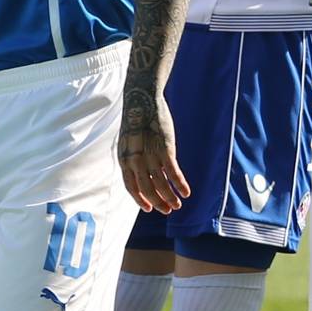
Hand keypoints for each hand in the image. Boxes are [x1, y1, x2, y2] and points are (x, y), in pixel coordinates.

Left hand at [118, 86, 189, 213]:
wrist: (142, 100)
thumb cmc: (136, 121)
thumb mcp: (129, 142)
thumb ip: (134, 158)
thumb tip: (143, 172)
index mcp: (125, 160)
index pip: (131, 187)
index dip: (140, 200)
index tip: (149, 208)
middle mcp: (136, 161)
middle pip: (147, 189)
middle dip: (158, 202)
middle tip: (168, 210)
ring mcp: (150, 156)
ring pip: (161, 185)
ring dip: (170, 197)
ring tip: (178, 204)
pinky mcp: (165, 150)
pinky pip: (173, 173)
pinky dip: (180, 185)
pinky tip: (186, 192)